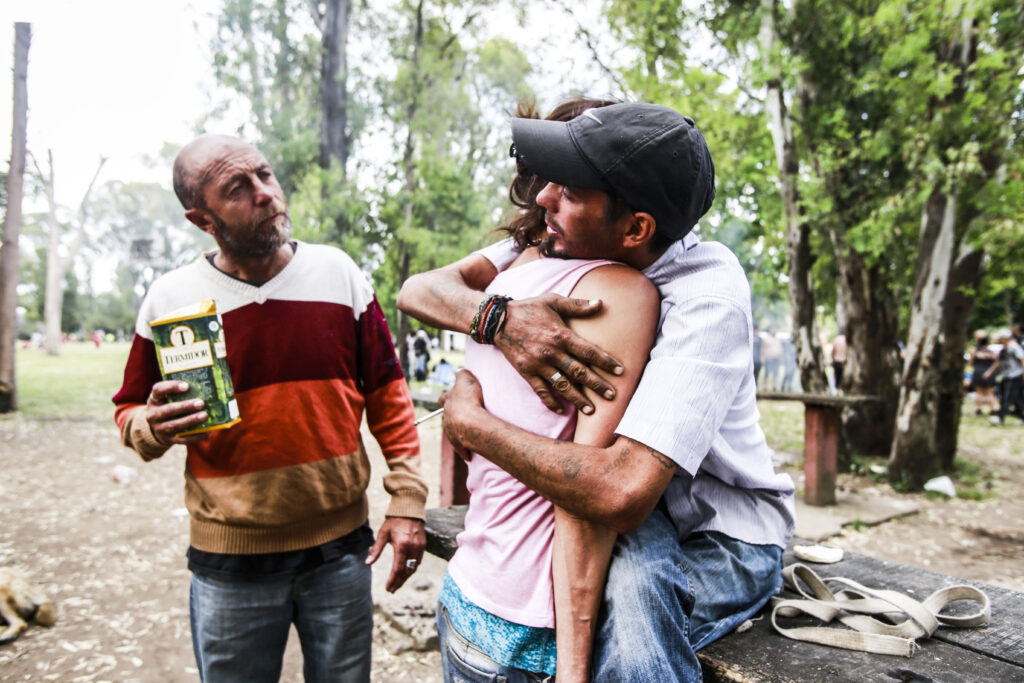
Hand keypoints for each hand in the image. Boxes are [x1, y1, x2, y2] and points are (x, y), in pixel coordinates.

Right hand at [146, 380, 209, 444]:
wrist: (158, 427)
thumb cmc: (168, 406)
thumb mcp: (167, 397)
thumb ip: (180, 392)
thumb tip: (204, 389)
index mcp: (154, 400)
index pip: (159, 390)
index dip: (172, 387)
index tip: (187, 386)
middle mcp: (154, 414)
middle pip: (168, 410)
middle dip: (185, 407)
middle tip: (201, 403)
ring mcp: (160, 429)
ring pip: (175, 425)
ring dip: (190, 421)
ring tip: (204, 415)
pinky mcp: (169, 440)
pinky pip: (183, 439)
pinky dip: (196, 435)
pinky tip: (207, 431)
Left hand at [365, 517, 425, 592]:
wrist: (410, 509)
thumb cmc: (394, 521)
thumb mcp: (383, 534)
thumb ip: (376, 549)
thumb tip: (368, 563)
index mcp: (402, 545)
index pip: (397, 568)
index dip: (393, 580)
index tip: (388, 588)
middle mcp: (412, 548)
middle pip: (406, 572)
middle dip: (399, 582)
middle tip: (392, 590)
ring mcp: (419, 548)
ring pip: (413, 568)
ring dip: (405, 578)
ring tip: (397, 584)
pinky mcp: (423, 546)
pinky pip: (418, 562)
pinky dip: (411, 569)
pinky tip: (405, 573)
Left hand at [439, 370, 484, 460]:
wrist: (471, 423)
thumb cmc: (469, 400)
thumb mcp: (466, 379)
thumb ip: (462, 374)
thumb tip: (460, 372)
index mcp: (447, 402)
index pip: (443, 398)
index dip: (447, 397)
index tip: (452, 397)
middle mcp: (446, 418)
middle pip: (446, 416)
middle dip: (452, 416)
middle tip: (462, 415)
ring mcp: (451, 432)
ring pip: (451, 432)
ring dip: (458, 432)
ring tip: (468, 433)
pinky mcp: (458, 444)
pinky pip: (460, 448)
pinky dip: (464, 449)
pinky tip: (470, 453)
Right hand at [494, 294, 622, 413]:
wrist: (498, 320)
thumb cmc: (529, 308)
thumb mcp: (553, 300)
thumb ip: (577, 305)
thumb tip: (601, 303)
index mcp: (561, 335)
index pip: (589, 351)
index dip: (606, 362)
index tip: (620, 371)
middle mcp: (552, 352)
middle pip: (579, 372)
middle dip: (598, 385)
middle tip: (613, 396)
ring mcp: (538, 365)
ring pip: (563, 386)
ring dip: (578, 399)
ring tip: (591, 409)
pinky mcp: (526, 372)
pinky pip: (541, 391)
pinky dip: (551, 402)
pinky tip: (561, 410)